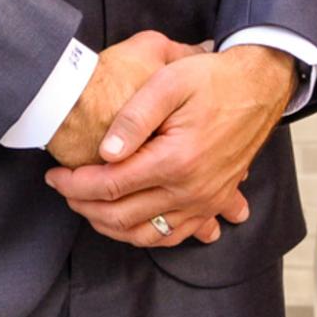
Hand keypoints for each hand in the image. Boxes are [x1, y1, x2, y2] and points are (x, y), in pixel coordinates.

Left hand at [45, 45, 295, 247]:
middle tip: (66, 189)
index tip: (56, 176)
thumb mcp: (171, 80)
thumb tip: (106, 152)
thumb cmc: (215, 78)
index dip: (76, 184)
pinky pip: (178, 235)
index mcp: (176, 160)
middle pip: (122, 216)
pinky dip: (150, 237)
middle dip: (84, 206)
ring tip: (90, 208)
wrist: (261, 84)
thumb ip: (135, 115)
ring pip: (146, 235)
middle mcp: (191, 188)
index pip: (111, 185)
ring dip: (111, 227)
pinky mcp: (217, 200)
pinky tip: (136, 227)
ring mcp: (205, 199)